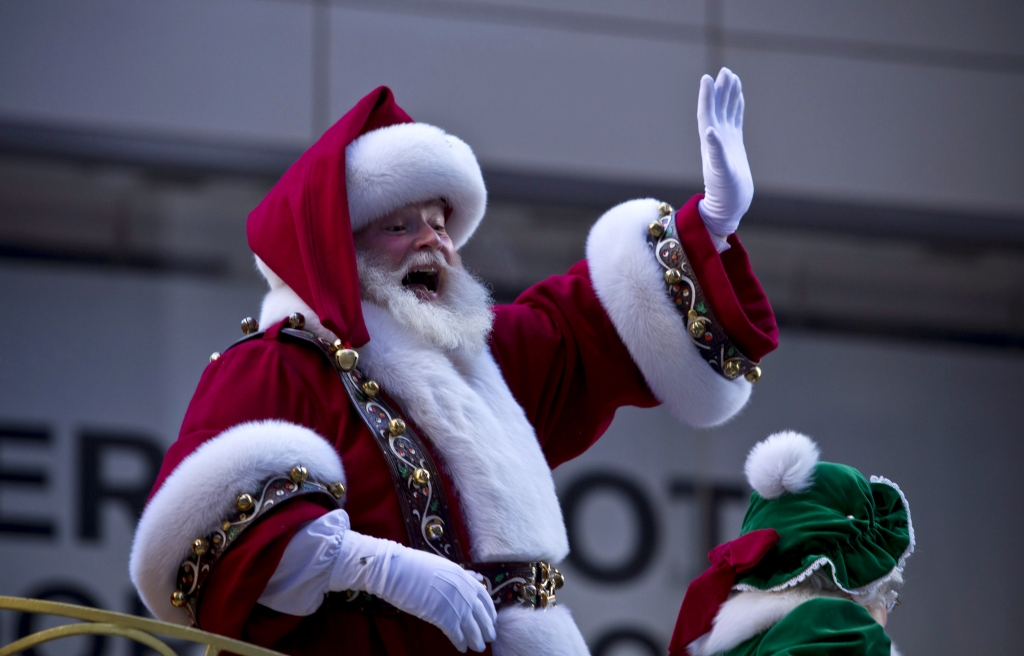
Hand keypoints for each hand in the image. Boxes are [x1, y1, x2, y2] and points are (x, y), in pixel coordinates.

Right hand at [331, 531, 496, 652]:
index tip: (491, 619)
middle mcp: (464, 592)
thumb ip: (460, 576)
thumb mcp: (443, 566)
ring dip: (477, 639)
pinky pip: (457, 634)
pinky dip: (461, 642)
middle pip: (482, 616)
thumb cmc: (415, 566)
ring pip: (472, 628)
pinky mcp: (442, 618)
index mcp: (464, 577)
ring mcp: (454, 605)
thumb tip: (474, 578)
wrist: (397, 570)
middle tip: (489, 638)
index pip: (484, 598)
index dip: (489, 611)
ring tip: (478, 647)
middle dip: (486, 629)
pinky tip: (462, 648)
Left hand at [697, 67, 752, 236]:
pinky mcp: (734, 145)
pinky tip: (739, 97)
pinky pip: (735, 121)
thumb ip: (715, 152)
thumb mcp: (720, 172)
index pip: (707, 114)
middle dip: (720, 90)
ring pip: (726, 112)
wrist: (730, 205)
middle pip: (717, 108)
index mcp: (710, 143)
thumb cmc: (724, 192)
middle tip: (725, 71)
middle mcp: (716, 139)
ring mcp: (725, 141)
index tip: (708, 78)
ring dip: (728, 95)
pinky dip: (736, 108)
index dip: (707, 96)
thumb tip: (710, 130)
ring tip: (732, 77)